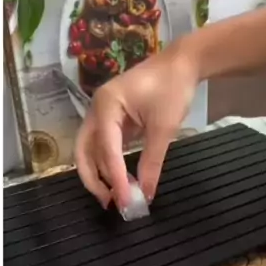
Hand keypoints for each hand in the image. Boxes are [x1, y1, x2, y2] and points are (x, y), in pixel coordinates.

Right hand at [75, 44, 197, 209]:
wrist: (181, 63)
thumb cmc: (173, 88)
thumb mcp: (164, 128)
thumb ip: (152, 162)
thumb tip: (145, 193)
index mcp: (106, 106)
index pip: (106, 150)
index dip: (115, 179)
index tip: (125, 201)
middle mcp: (97, 109)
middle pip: (83, 151)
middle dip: (93, 179)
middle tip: (109, 202)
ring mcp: (102, 113)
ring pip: (91, 149)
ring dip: (100, 173)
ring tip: (115, 195)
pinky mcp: (112, 118)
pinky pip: (103, 145)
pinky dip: (109, 163)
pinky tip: (120, 179)